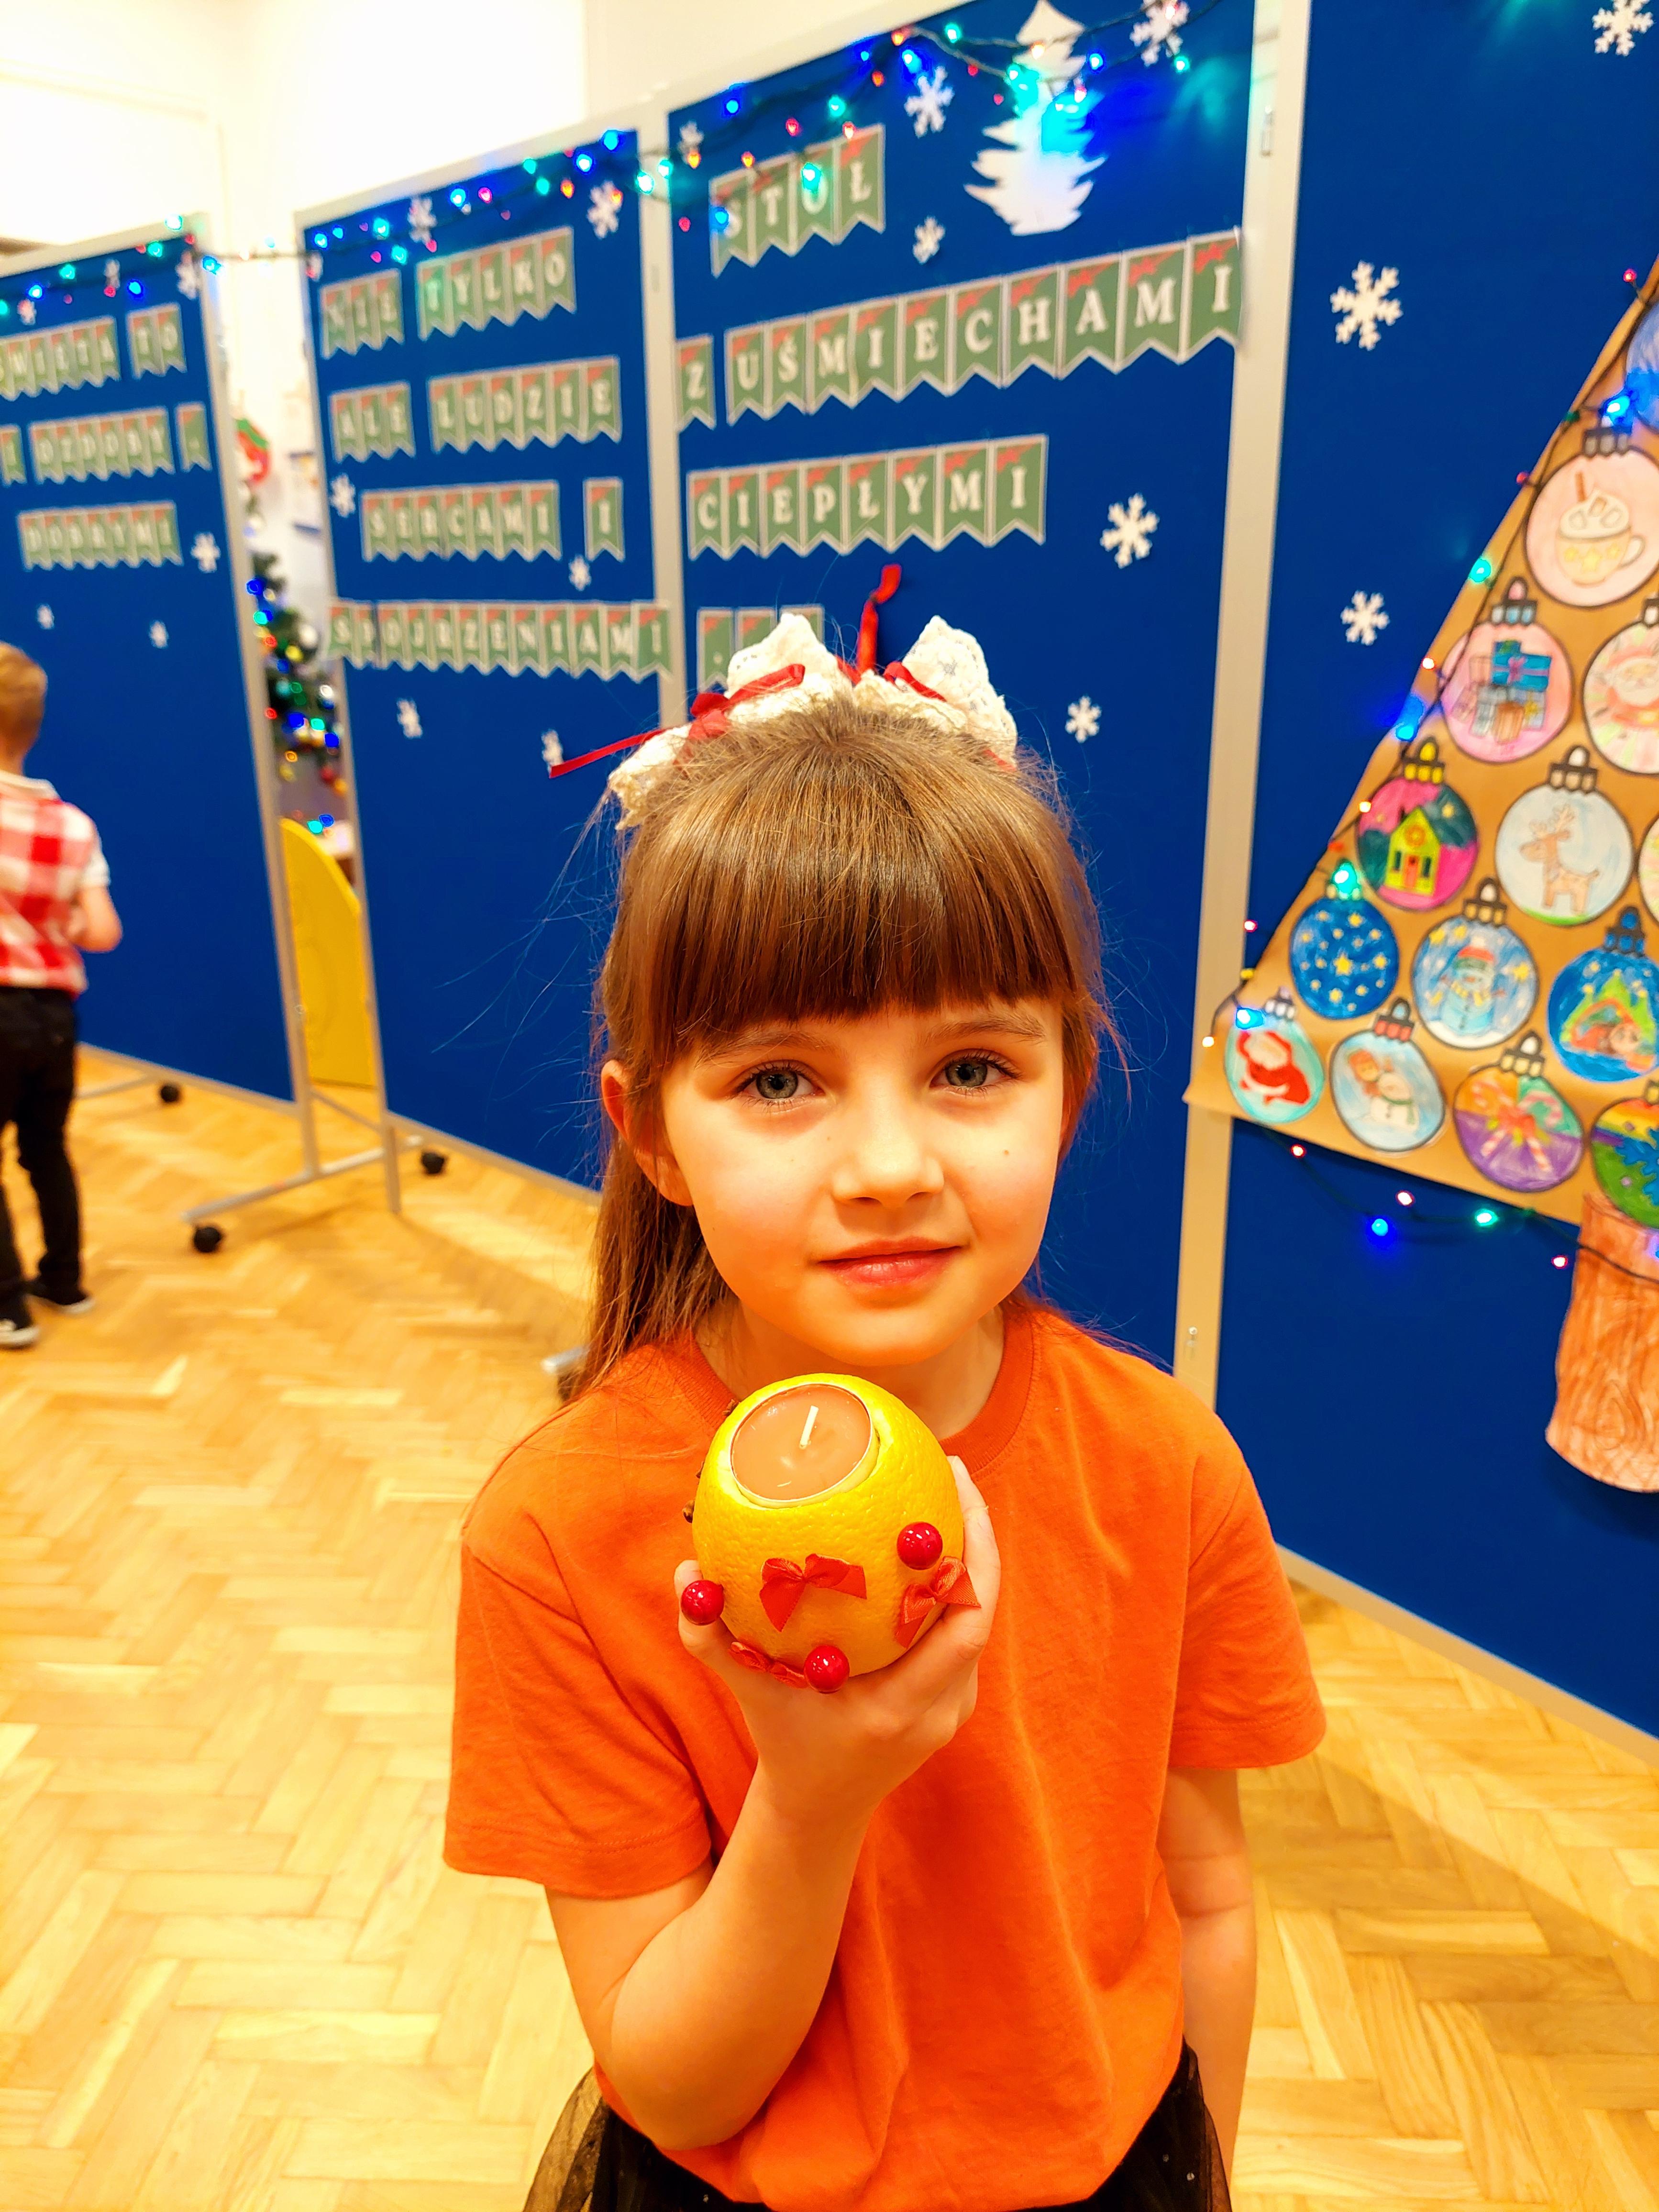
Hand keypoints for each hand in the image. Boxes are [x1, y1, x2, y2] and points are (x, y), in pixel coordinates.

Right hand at [674, 1457, 998, 1834]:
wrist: (819, 1809)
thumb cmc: (783, 1743)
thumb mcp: (747, 1690)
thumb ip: (710, 1639)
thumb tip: (684, 1571)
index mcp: (900, 1708)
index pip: (968, 1623)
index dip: (975, 1554)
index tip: (956, 1489)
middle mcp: (939, 1708)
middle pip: (985, 1609)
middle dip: (979, 1535)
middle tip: (952, 1470)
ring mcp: (953, 1707)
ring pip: (977, 1617)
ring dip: (969, 1557)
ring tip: (945, 1493)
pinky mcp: (951, 1701)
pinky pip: (961, 1631)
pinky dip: (954, 1585)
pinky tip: (927, 1545)